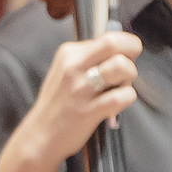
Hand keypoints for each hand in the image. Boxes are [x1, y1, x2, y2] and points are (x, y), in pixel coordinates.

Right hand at [0, 30, 141, 171]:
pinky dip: (127, 98)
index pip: (109, 36)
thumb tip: (122, 49)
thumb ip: (91, 58)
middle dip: (131, 54)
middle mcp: (74, 66)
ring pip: (121, 66)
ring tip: (119, 88)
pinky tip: (117, 104)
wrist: (40, 135)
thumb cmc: (59, 103)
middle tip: (126, 70)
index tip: (126, 56)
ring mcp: (81, 88)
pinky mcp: (89, 110)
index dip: (126, 45)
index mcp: (69, 53)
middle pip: (114, 43)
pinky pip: (123, 96)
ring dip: (129, 77)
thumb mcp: (66, 71)